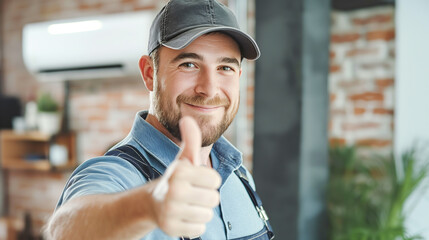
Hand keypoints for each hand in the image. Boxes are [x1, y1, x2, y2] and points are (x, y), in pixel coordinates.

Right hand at [151, 117, 221, 237]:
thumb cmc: (176, 179)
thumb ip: (191, 140)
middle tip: (191, 194)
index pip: (215, 180)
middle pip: (214, 198)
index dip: (208, 181)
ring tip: (187, 205)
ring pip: (208, 215)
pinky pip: (199, 229)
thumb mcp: (184, 159)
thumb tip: (187, 119)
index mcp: (179, 171)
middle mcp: (174, 190)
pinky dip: (194, 225)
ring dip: (200, 211)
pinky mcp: (171, 228)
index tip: (196, 180)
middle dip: (206, 197)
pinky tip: (183, 217)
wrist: (153, 202)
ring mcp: (171, 211)